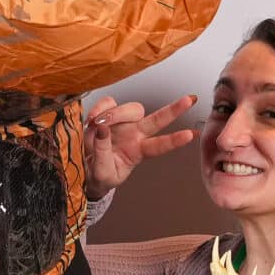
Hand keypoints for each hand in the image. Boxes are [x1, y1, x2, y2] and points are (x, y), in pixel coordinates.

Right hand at [82, 92, 196, 200]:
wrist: (84, 169)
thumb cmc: (99, 174)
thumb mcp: (102, 172)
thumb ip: (102, 151)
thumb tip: (101, 129)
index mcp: (138, 152)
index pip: (159, 146)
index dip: (174, 141)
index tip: (191, 135)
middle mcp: (135, 135)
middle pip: (157, 120)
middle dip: (174, 110)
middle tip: (188, 100)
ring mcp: (123, 124)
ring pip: (132, 109)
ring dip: (115, 114)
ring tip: (97, 123)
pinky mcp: (108, 115)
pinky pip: (109, 103)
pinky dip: (100, 107)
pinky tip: (93, 117)